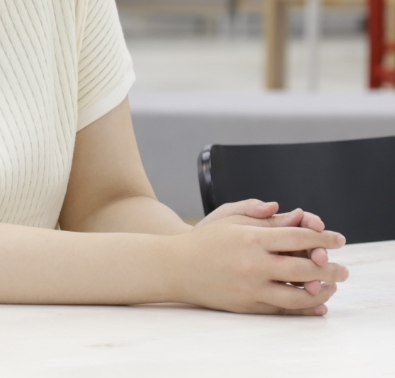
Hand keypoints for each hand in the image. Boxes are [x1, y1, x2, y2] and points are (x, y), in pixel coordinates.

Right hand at [172, 215, 347, 314]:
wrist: (177, 266)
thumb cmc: (205, 238)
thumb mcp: (229, 216)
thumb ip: (260, 212)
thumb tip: (289, 212)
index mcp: (251, 236)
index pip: (298, 236)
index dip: (323, 237)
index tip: (339, 239)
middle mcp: (254, 263)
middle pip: (304, 268)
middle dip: (329, 268)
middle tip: (344, 269)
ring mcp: (251, 287)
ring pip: (298, 295)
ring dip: (320, 291)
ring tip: (331, 286)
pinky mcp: (247, 305)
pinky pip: (282, 310)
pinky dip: (303, 308)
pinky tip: (316, 304)